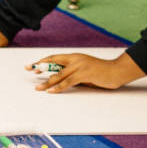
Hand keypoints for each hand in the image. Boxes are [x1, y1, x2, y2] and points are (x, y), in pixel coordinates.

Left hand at [28, 52, 144, 92]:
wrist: (117, 71)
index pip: (54, 58)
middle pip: (53, 63)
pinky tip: (52, 91)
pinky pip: (68, 81)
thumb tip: (59, 80)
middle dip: (40, 68)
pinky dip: (59, 87)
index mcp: (74, 56)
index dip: (42, 62)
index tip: (32, 66)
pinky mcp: (85, 73)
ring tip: (38, 88)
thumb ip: (72, 73)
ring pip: (59, 74)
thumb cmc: (101, 73)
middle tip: (30, 71)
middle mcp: (75, 59)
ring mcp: (80, 65)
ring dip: (47, 82)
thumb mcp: (84, 70)